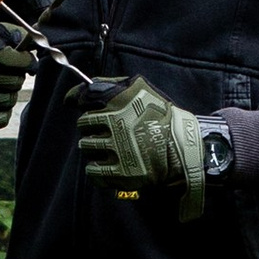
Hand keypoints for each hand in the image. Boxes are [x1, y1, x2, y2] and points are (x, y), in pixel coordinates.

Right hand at [0, 20, 33, 140]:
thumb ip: (10, 34)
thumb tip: (33, 43)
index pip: (6, 55)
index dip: (24, 59)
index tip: (28, 60)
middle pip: (13, 81)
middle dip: (18, 78)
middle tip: (11, 75)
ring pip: (9, 100)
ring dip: (11, 95)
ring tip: (1, 88)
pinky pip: (1, 119)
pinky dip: (4, 112)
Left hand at [76, 78, 208, 207]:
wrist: (182, 148)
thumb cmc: (159, 116)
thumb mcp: (139, 90)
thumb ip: (108, 85)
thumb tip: (76, 93)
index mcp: (121, 101)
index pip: (85, 97)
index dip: (79, 100)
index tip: (77, 104)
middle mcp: (117, 124)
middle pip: (83, 124)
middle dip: (91, 126)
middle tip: (105, 129)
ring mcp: (119, 149)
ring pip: (87, 147)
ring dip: (93, 146)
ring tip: (109, 146)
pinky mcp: (122, 173)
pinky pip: (93, 171)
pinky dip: (96, 169)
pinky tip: (107, 164)